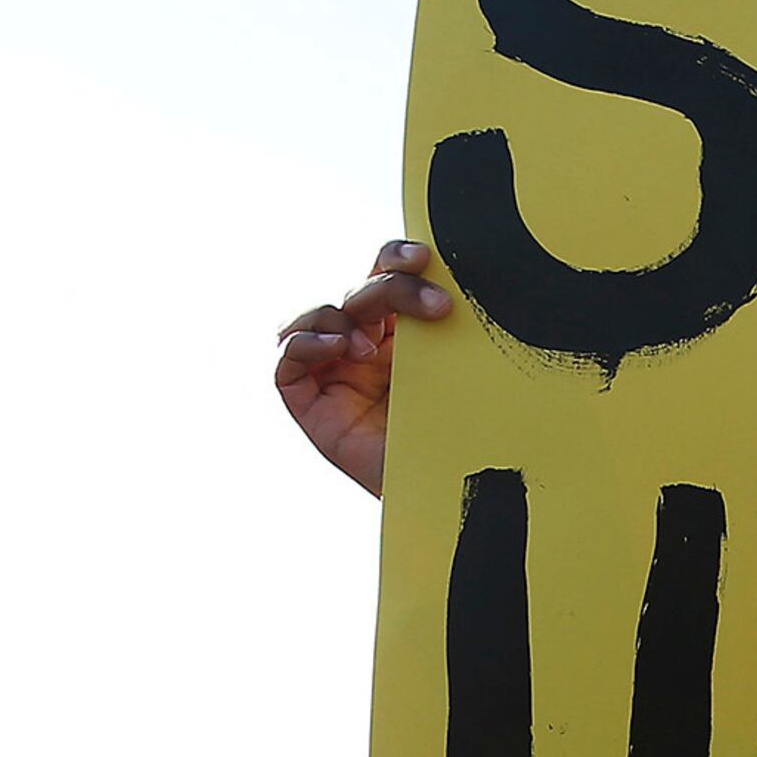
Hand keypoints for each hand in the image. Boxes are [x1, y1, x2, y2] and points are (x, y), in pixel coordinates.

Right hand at [276, 240, 453, 496]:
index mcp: (404, 334)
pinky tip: (338, 348)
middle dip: (389, 288)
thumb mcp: (459, 370)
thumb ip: (447, 328)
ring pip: (321, 318)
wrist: (455, 500)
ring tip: (372, 347)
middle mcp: (369, 349)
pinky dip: (305, 344)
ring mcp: (338, 376)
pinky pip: (289, 364)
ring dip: (342, 318)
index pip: (387, 276)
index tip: (425, 259)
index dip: (396, 257)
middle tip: (432, 306)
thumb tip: (452, 275)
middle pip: (359, 293)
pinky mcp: (311, 407)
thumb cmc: (466, 437)